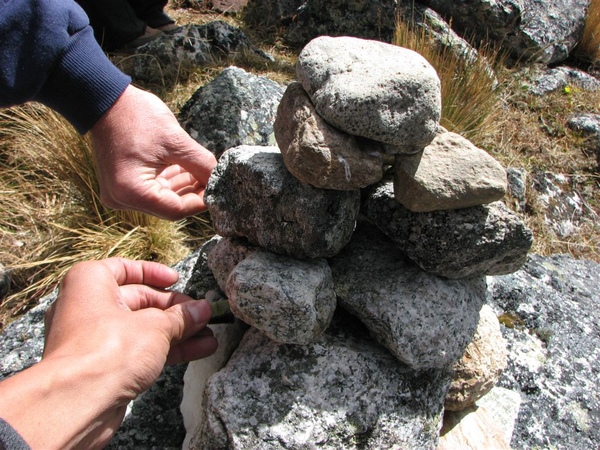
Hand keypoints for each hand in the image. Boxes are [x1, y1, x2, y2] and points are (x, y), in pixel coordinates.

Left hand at [0, 258, 216, 448]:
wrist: (77, 403)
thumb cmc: (107, 350)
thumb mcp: (155, 327)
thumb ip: (180, 318)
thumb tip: (202, 310)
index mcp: (90, 283)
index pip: (125, 269)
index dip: (154, 274)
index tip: (177, 280)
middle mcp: (87, 306)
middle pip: (139, 301)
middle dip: (175, 310)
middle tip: (203, 314)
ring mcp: (94, 338)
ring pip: (142, 329)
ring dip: (177, 332)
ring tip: (209, 336)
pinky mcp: (103, 366)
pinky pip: (139, 351)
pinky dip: (166, 350)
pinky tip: (198, 351)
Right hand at [90, 85, 216, 220]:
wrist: (106, 101)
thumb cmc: (137, 117)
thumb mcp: (176, 141)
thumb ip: (201, 164)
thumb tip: (219, 180)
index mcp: (132, 191)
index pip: (176, 209)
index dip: (201, 201)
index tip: (219, 190)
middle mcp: (122, 199)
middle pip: (169, 206)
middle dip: (193, 193)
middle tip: (212, 178)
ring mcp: (119, 194)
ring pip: (162, 199)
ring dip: (183, 186)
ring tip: (201, 170)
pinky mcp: (122, 185)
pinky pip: (152, 190)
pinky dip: (169, 182)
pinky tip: (185, 169)